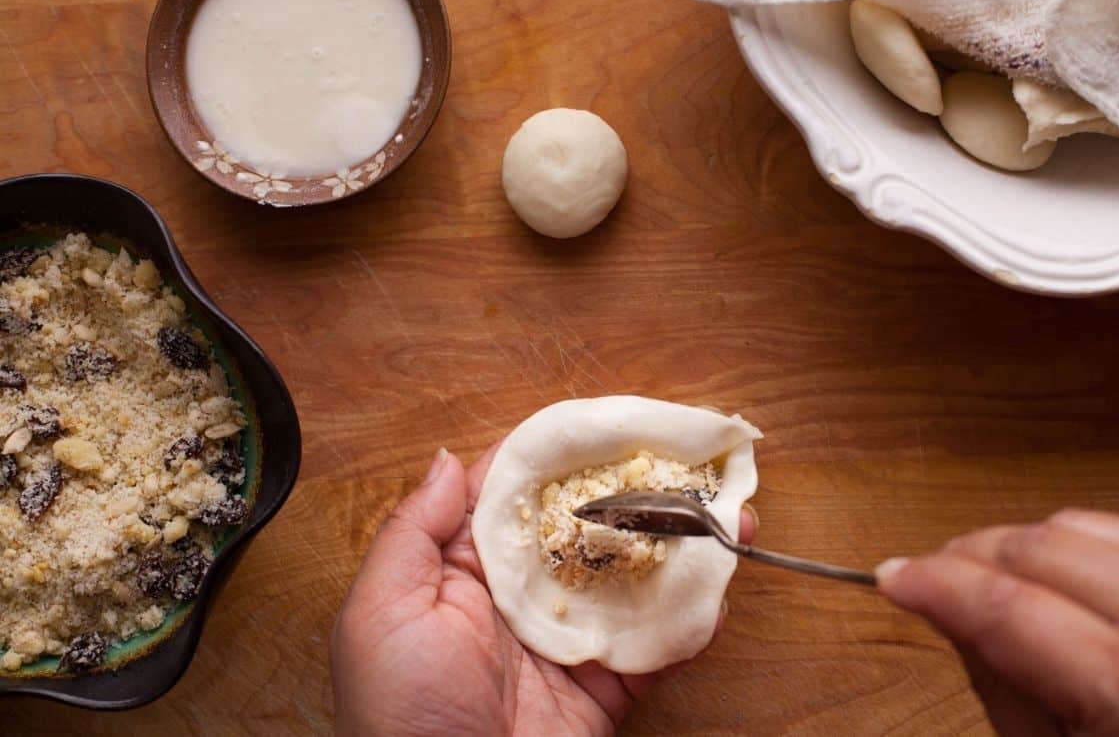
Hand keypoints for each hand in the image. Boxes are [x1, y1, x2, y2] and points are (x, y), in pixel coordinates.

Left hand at [331, 446, 755, 735]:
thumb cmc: (400, 713)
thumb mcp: (379, 614)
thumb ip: (413, 533)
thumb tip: (447, 459)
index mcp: (465, 570)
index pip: (516, 493)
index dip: (560, 454)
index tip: (608, 420)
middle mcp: (521, 596)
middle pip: (587, 528)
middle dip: (636, 492)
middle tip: (687, 460)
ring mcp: (568, 640)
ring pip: (631, 578)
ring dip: (680, 545)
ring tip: (728, 513)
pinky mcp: (605, 687)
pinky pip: (655, 645)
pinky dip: (691, 618)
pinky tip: (721, 585)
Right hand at [877, 510, 1118, 735]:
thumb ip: (1000, 682)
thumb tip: (948, 611)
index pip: (1001, 603)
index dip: (934, 583)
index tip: (894, 577)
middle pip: (1035, 547)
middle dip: (969, 556)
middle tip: (932, 578)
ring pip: (1079, 524)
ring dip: (1020, 545)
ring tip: (992, 580)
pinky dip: (1079, 544)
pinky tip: (1056, 576)